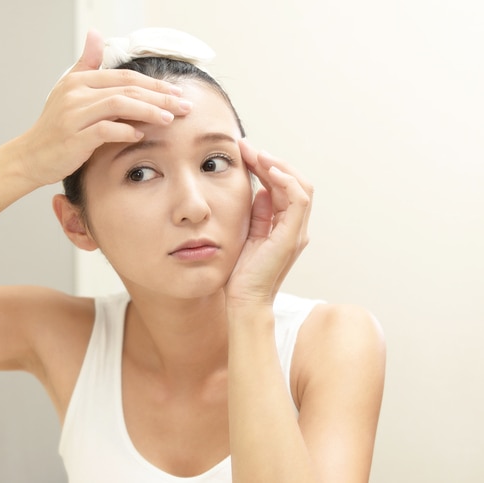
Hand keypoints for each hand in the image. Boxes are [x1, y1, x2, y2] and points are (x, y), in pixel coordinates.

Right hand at [18, 29, 192, 186]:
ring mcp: (74, 115)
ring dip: (149, 111)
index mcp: (79, 80)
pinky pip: (106, 130)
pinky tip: (140, 134)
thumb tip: (96, 34)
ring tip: (170, 119)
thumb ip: (86, 63)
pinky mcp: (74, 137)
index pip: (124, 77)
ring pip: (119, 105)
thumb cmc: (55, 128)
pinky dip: (126, 131)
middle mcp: (76, 93)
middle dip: (160, 96)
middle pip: (127, 88)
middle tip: (184, 105)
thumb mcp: (68, 91)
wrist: (31, 156)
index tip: (176, 93)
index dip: (154, 84)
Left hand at [225, 139, 312, 306]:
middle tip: (246, 146)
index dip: (265, 166)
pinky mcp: (292, 236)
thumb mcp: (247, 233)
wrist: (244, 300)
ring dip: (278, 165)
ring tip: (256, 154)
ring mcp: (296, 231)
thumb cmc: (242, 272)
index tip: (244, 152)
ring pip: (300, 186)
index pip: (282, 186)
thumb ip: (257, 213)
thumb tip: (259, 190)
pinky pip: (298, 200)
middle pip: (293, 181)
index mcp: (284, 224)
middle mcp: (295, 226)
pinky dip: (286, 181)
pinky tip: (267, 170)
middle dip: (270, 160)